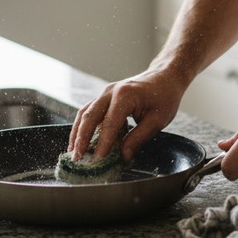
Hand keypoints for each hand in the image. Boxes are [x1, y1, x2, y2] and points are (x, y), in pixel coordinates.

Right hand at [68, 67, 187, 162]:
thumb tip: (123, 157)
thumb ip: (138, 138)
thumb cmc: (164, 97)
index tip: (97, 160)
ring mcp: (106, 92)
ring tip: (73, 151)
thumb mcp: (157, 120)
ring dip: (77, 132)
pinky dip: (83, 125)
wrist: (165, 76)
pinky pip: (89, 110)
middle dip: (81, 139)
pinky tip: (80, 139)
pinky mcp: (105, 96)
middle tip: (77, 158)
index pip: (110, 124)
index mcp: (125, 96)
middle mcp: (111, 91)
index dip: (103, 144)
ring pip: (85, 113)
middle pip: (89, 116)